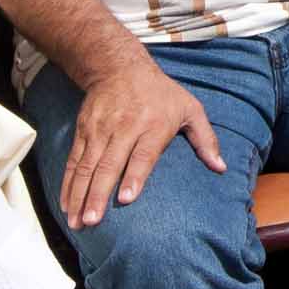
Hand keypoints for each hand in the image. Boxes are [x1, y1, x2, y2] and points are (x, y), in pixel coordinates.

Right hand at [59, 48, 225, 225]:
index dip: (133, 177)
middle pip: (109, 165)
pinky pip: (74, 162)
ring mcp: (100, 131)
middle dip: (98, 195)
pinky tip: (67, 206)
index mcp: (152, 126)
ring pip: (87, 167)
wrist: (119, 66)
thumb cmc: (161, 93)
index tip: (125, 199)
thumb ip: (205, 139)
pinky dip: (68, 185)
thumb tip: (221, 167)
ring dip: (79, 196)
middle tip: (93, 222)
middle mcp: (123, 129)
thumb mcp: (190, 108)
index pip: (141, 155)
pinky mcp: (84, 132)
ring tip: (77, 222)